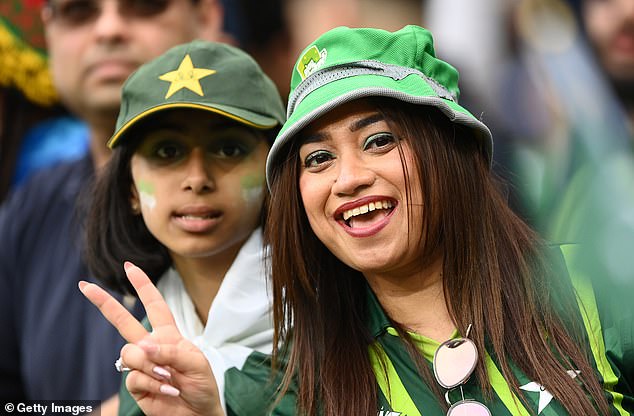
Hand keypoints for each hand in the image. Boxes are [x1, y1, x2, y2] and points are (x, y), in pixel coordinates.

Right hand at [79, 262, 223, 415]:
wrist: (199, 413)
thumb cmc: (202, 384)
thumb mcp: (196, 362)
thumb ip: (170, 351)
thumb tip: (142, 346)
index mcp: (168, 334)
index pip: (154, 305)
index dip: (143, 285)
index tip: (130, 266)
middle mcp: (151, 346)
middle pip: (123, 322)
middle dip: (104, 303)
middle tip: (84, 286)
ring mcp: (142, 365)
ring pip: (130, 353)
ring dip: (150, 364)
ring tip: (170, 378)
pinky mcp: (136, 385)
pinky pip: (135, 377)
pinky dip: (153, 383)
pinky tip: (167, 390)